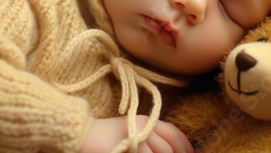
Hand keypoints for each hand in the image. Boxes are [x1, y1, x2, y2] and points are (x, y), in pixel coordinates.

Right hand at [79, 115, 193, 152]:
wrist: (84, 135)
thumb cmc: (108, 140)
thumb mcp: (134, 139)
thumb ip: (150, 144)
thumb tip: (168, 151)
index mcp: (149, 121)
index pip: (173, 132)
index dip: (185, 145)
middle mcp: (146, 124)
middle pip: (170, 144)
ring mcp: (138, 131)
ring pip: (161, 151)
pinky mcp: (130, 141)